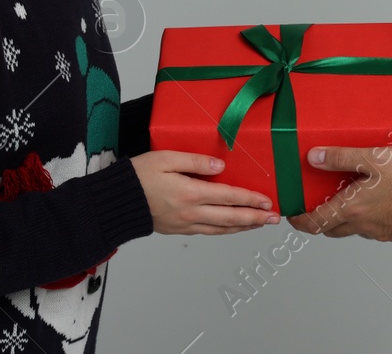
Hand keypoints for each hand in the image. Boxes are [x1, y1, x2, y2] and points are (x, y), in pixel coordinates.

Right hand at [131, 151, 278, 234]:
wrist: (117, 202)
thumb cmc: (138, 176)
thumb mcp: (165, 158)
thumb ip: (194, 161)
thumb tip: (220, 166)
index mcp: (190, 193)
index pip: (228, 197)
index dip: (250, 199)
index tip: (268, 200)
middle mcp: (191, 213)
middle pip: (231, 218)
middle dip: (256, 218)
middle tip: (275, 218)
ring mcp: (186, 224)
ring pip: (222, 229)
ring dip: (244, 227)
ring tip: (261, 224)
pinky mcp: (179, 230)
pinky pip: (209, 233)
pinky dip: (226, 231)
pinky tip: (233, 228)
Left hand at [285, 144, 391, 245]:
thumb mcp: (372, 157)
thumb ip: (341, 157)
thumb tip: (314, 157)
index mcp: (353, 209)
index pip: (316, 223)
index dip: (301, 221)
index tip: (293, 216)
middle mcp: (365, 227)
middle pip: (335, 229)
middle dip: (324, 219)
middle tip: (322, 204)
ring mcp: (384, 234)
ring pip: (358, 229)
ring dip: (352, 218)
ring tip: (357, 197)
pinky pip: (381, 230)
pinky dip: (376, 219)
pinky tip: (385, 202)